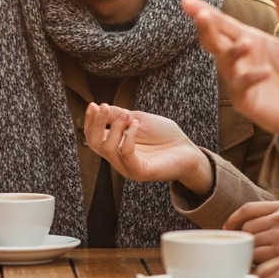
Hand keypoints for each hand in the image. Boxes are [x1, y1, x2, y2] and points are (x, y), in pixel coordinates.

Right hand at [83, 104, 213, 194]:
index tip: (93, 105)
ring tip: (127, 116)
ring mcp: (128, 166)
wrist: (188, 150)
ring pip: (107, 149)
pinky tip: (135, 125)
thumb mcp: (139, 119)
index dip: (90, 121)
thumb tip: (99, 107)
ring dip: (114, 128)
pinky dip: (128, 137)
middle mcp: (118, 158)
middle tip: (104, 107)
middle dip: (96, 123)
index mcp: (115, 146)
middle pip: (95, 143)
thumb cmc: (164, 136)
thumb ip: (119, 115)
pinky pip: (126, 155)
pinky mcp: (140, 172)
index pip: (93, 136)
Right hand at [183, 0, 278, 145]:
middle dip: (206, 28)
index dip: (204, 12)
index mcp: (251, 40)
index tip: (186, 2)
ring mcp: (240, 80)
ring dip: (233, 52)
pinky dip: (251, 78)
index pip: (223, 23)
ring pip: (226, 63)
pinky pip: (242, 87)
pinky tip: (265, 72)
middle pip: (216, 41)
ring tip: (248, 43)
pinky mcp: (246, 101)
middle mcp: (241, 58)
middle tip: (202, 16)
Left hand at [223, 200, 278, 262]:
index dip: (234, 219)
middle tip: (246, 247)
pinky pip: (257, 256)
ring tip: (260, 258)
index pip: (248, 209)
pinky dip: (256, 262)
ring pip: (251, 242)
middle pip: (247, 228)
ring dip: (251, 251)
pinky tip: (263, 265)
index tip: (228, 228)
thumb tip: (251, 222)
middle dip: (244, 238)